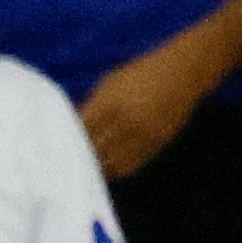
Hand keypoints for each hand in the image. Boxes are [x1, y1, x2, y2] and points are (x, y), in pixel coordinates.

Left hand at [79, 41, 217, 177]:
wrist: (182, 73)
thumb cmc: (141, 73)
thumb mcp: (111, 82)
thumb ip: (91, 104)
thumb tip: (71, 125)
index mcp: (110, 104)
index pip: (82, 132)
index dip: (68, 141)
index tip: (58, 146)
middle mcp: (126, 123)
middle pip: (95, 150)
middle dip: (81, 156)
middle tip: (68, 162)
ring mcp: (143, 136)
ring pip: (112, 163)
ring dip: (98, 167)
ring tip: (86, 168)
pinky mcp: (156, 145)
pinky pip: (131, 165)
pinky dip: (116, 169)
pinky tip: (107, 168)